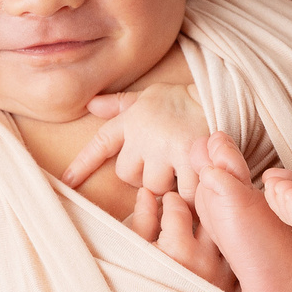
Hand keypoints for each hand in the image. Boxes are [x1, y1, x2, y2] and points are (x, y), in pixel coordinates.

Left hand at [62, 83, 211, 198]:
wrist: (223, 96)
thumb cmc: (185, 100)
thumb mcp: (150, 96)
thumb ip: (121, 105)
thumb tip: (91, 104)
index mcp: (132, 120)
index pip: (101, 142)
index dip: (84, 163)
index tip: (68, 182)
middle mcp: (143, 135)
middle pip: (128, 175)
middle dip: (144, 177)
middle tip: (165, 166)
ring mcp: (165, 147)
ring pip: (153, 186)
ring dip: (168, 185)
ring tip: (184, 169)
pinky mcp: (188, 158)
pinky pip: (180, 192)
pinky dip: (189, 194)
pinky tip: (198, 183)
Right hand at [125, 187, 236, 291]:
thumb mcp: (132, 256)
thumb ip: (142, 221)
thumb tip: (147, 194)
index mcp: (178, 250)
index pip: (177, 206)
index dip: (169, 200)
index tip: (165, 201)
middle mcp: (205, 260)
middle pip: (207, 214)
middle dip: (197, 204)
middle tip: (186, 203)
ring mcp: (222, 275)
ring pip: (223, 234)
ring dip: (212, 225)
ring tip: (197, 225)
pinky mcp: (231, 288)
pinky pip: (232, 256)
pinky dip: (224, 246)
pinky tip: (211, 246)